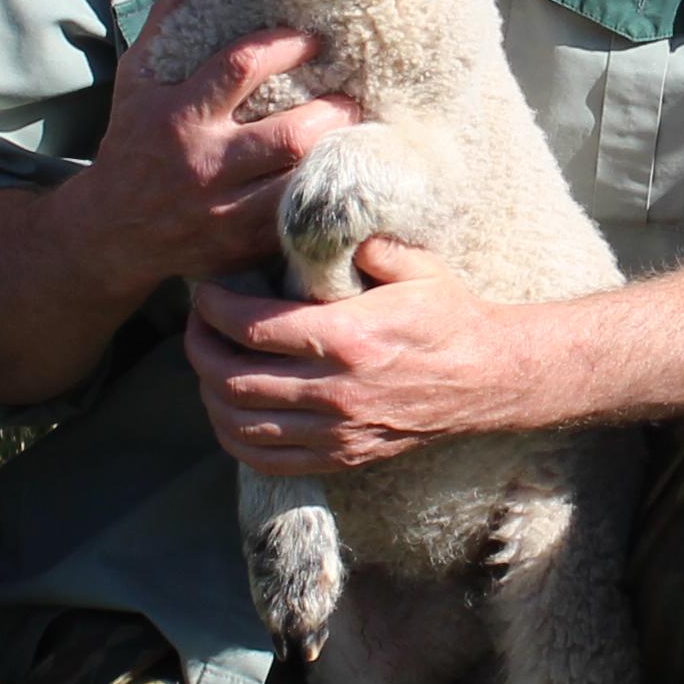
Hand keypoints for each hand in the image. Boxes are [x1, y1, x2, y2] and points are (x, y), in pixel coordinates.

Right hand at [64, 0, 356, 288]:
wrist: (110, 228)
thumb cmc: (132, 141)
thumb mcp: (137, 78)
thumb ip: (167, 21)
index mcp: (179, 113)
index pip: (241, 67)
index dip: (286, 46)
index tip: (313, 39)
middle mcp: (202, 161)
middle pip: (287, 135)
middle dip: (330, 112)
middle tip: (350, 97)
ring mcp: (222, 209)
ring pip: (298, 182)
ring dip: (332, 157)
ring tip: (353, 137)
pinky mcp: (237, 244)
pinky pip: (293, 221)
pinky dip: (317, 198)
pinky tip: (334, 180)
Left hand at [188, 237, 553, 475]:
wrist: (486, 377)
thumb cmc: (447, 315)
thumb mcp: (414, 264)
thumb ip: (363, 243)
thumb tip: (315, 225)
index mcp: (348, 338)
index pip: (252, 327)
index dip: (213, 308)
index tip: (205, 291)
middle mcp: (335, 392)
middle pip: (232, 378)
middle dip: (199, 346)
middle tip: (197, 323)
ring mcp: (336, 432)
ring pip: (238, 423)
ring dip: (208, 392)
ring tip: (209, 361)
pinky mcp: (340, 457)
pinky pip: (264, 459)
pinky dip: (233, 437)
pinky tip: (229, 409)